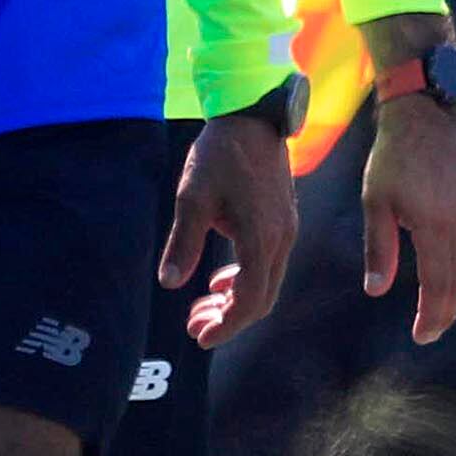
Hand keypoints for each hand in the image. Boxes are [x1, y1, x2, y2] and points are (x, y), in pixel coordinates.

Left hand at [166, 115, 297, 344]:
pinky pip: (267, 264)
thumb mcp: (192, 197)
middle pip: (261, 299)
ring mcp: (285, 231)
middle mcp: (280, 239)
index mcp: (261, 237)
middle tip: (193, 328)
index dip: (228, 325)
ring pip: (265, 283)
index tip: (201, 338)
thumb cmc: (219, 155)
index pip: (251, 299)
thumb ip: (184, 242)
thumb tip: (169, 282)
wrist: (252, 118)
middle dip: (228, 319)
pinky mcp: (282, 222)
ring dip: (235, 301)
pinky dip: (244, 280)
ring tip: (200, 309)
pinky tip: (219, 281)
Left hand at [358, 94, 455, 343]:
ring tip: (442, 314)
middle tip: (430, 332)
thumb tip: (376, 291)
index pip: (439, 283)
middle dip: (446, 312)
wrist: (425, 114)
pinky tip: (454, 281)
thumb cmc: (392, 156)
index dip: (432, 314)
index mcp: (437, 223)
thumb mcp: (376, 202)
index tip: (421, 336)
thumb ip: (380, 248)